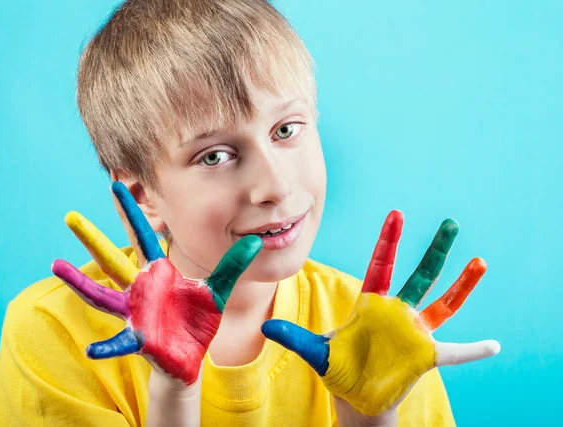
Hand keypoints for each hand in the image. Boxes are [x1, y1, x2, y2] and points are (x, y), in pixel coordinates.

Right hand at [51, 181, 261, 385]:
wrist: (191, 353)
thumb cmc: (198, 318)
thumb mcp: (219, 287)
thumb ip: (234, 263)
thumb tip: (257, 239)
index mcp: (159, 272)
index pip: (143, 235)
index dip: (132, 211)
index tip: (117, 184)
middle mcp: (141, 288)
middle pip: (112, 258)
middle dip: (92, 237)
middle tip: (69, 216)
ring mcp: (135, 311)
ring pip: (103, 295)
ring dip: (80, 282)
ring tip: (55, 264)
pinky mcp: (140, 336)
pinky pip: (119, 341)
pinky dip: (106, 346)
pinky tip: (92, 349)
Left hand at [261, 210, 499, 416]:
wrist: (354, 397)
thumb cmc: (337, 368)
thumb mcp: (316, 351)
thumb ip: (295, 337)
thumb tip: (265, 326)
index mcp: (370, 303)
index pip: (381, 264)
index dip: (389, 239)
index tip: (397, 213)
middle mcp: (396, 311)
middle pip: (419, 275)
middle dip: (435, 250)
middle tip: (450, 222)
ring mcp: (413, 332)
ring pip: (443, 303)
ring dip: (462, 285)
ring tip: (480, 262)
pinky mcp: (425, 355)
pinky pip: (455, 351)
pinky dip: (474, 350)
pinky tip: (495, 345)